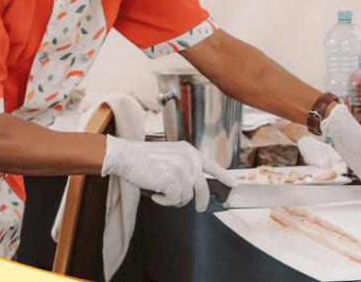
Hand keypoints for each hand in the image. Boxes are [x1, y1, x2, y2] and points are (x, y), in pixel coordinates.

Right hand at [101, 136, 238, 210]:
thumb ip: (184, 165)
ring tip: (159, 191)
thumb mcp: (170, 155)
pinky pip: (174, 201)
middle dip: (201, 202)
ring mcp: (182, 170)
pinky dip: (163, 201)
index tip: (234, 185)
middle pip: (203, 188)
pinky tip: (154, 193)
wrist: (126, 156)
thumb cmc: (143, 158)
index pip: (212, 166)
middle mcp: (189, 160)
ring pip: (186, 197)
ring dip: (173, 199)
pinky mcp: (173, 181)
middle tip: (200, 208)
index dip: (224, 176)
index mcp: (189, 152)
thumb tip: (194, 187)